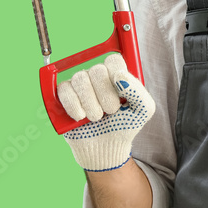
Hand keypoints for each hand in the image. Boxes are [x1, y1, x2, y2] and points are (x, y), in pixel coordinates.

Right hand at [57, 54, 155, 171]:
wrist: (106, 148)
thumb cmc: (125, 126)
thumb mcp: (143, 110)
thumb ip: (138, 91)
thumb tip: (119, 75)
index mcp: (117, 74)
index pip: (114, 59)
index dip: (117, 75)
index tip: (121, 94)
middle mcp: (98, 75)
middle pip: (97, 70)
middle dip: (105, 96)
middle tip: (111, 111)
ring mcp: (80, 84)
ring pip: (80, 79)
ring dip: (91, 105)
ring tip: (97, 117)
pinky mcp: (64, 94)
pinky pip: (64, 89)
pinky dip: (74, 107)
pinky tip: (81, 117)